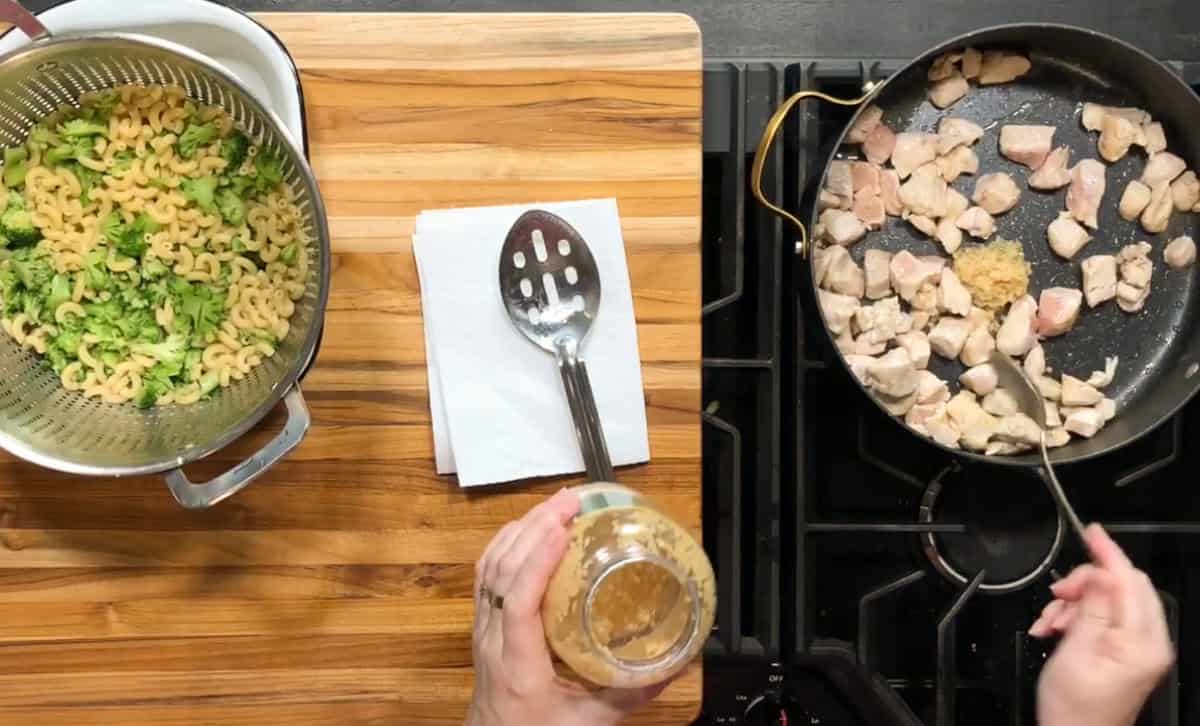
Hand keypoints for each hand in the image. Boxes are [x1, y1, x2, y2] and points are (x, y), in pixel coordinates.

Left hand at [466, 488, 668, 725]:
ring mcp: (482, 630)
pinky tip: (527, 528)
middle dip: (533, 527)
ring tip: (553, 505)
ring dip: (519, 529)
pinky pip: (485, 574)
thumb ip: (631, 694)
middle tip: (569, 501)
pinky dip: (505, 543)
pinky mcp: (481, 625)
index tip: (561, 529)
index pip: (519, 602)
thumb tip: (674, 665)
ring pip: (488, 567)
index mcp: (518, 665)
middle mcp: (493, 641)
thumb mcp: (590, 722)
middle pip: (501, 572)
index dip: (537, 560)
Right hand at [1030, 524, 1173, 725]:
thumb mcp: (1075, 651)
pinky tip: (1055, 628)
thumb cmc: (1074, 709)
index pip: (1129, 582)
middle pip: (1122, 586)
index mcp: (1142, 643)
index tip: (1092, 533)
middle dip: (1085, 583)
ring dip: (1074, 602)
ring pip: (1108, 599)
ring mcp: (1138, 647)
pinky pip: (1103, 616)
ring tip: (1050, 621)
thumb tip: (1096, 574)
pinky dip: (1076, 616)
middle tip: (1058, 592)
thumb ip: (1090, 607)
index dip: (1108, 554)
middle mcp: (1148, 643)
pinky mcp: (1125, 651)